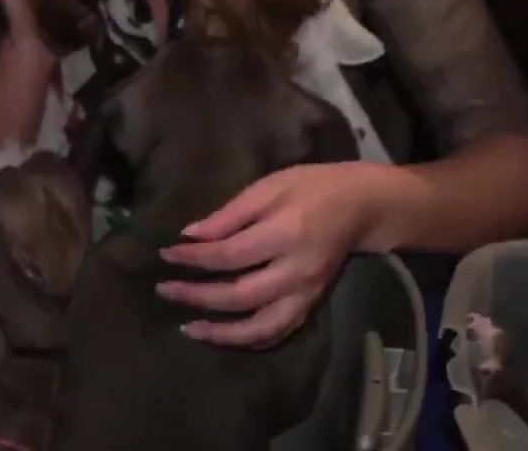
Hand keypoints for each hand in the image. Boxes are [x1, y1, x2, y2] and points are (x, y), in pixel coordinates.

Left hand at [156, 162, 382, 347]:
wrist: (362, 207)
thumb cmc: (313, 187)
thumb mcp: (270, 186)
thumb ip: (230, 214)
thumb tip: (190, 235)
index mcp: (285, 234)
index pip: (228, 256)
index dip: (193, 259)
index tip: (166, 254)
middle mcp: (296, 271)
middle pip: (238, 297)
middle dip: (196, 297)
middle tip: (165, 291)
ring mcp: (306, 294)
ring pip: (259, 328)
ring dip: (221, 334)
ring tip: (189, 329)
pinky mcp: (312, 306)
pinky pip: (278, 333)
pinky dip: (249, 341)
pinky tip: (224, 335)